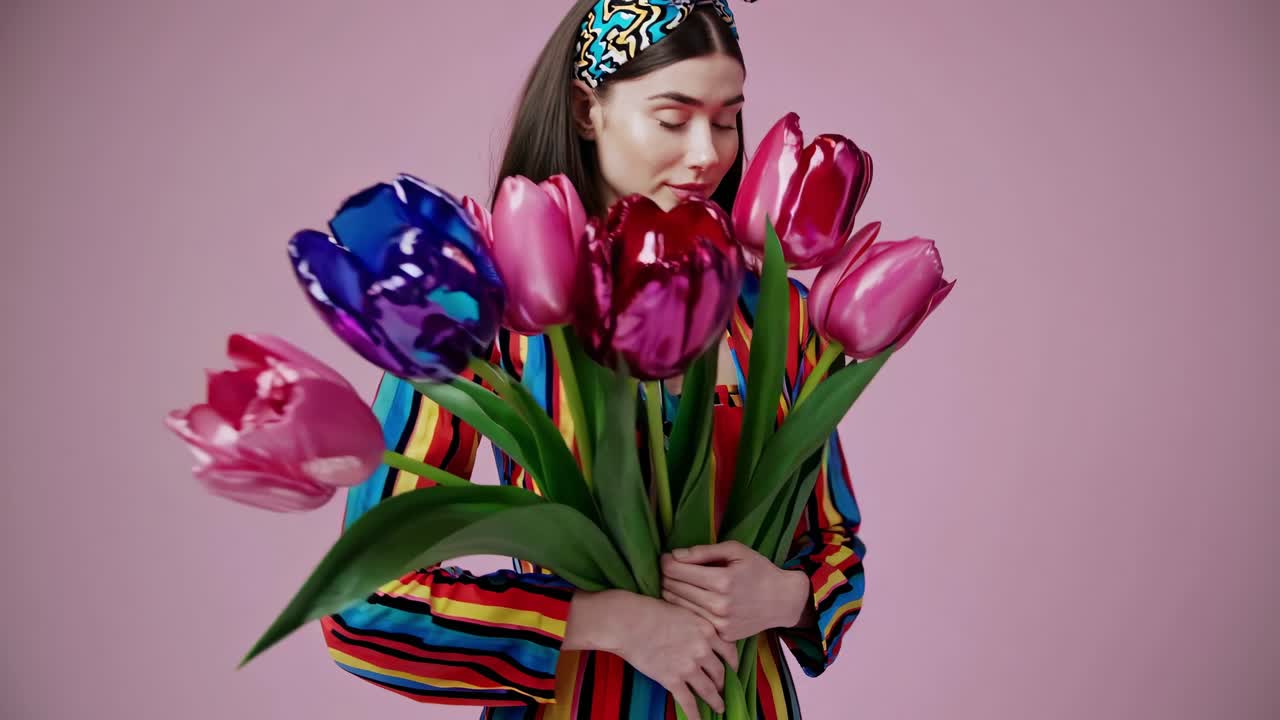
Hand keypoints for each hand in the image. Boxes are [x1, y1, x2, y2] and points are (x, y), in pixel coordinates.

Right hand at [565, 589, 737, 717]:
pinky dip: (695, 714)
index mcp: (707, 630)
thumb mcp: (683, 611)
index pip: (729, 651)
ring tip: (719, 708)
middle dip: (723, 684)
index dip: (733, 664)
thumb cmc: (650, 611)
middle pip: (720, 673)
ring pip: (709, 690)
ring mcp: (688, 666)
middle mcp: (702, 649)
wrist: (629, 621)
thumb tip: (702, 635)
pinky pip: (688, 702)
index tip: (733, 670)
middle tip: (723, 689)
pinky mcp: (672, 679)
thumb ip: (697, 625)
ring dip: (716, 701)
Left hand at [661, 541, 811, 641]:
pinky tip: (689, 599)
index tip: (667, 558)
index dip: (666, 562)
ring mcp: (720, 623)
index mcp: (722, 580)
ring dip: (672, 592)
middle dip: (666, 576)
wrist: (782, 600)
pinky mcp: (722, 636)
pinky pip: (693, 620)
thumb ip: (703, 552)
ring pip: (678, 606)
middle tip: (670, 570)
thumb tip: (674, 555)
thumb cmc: (758, 570)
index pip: (676, 571)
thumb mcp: (735, 551)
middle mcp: (719, 604)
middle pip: (673, 588)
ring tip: (676, 583)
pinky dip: (686, 609)